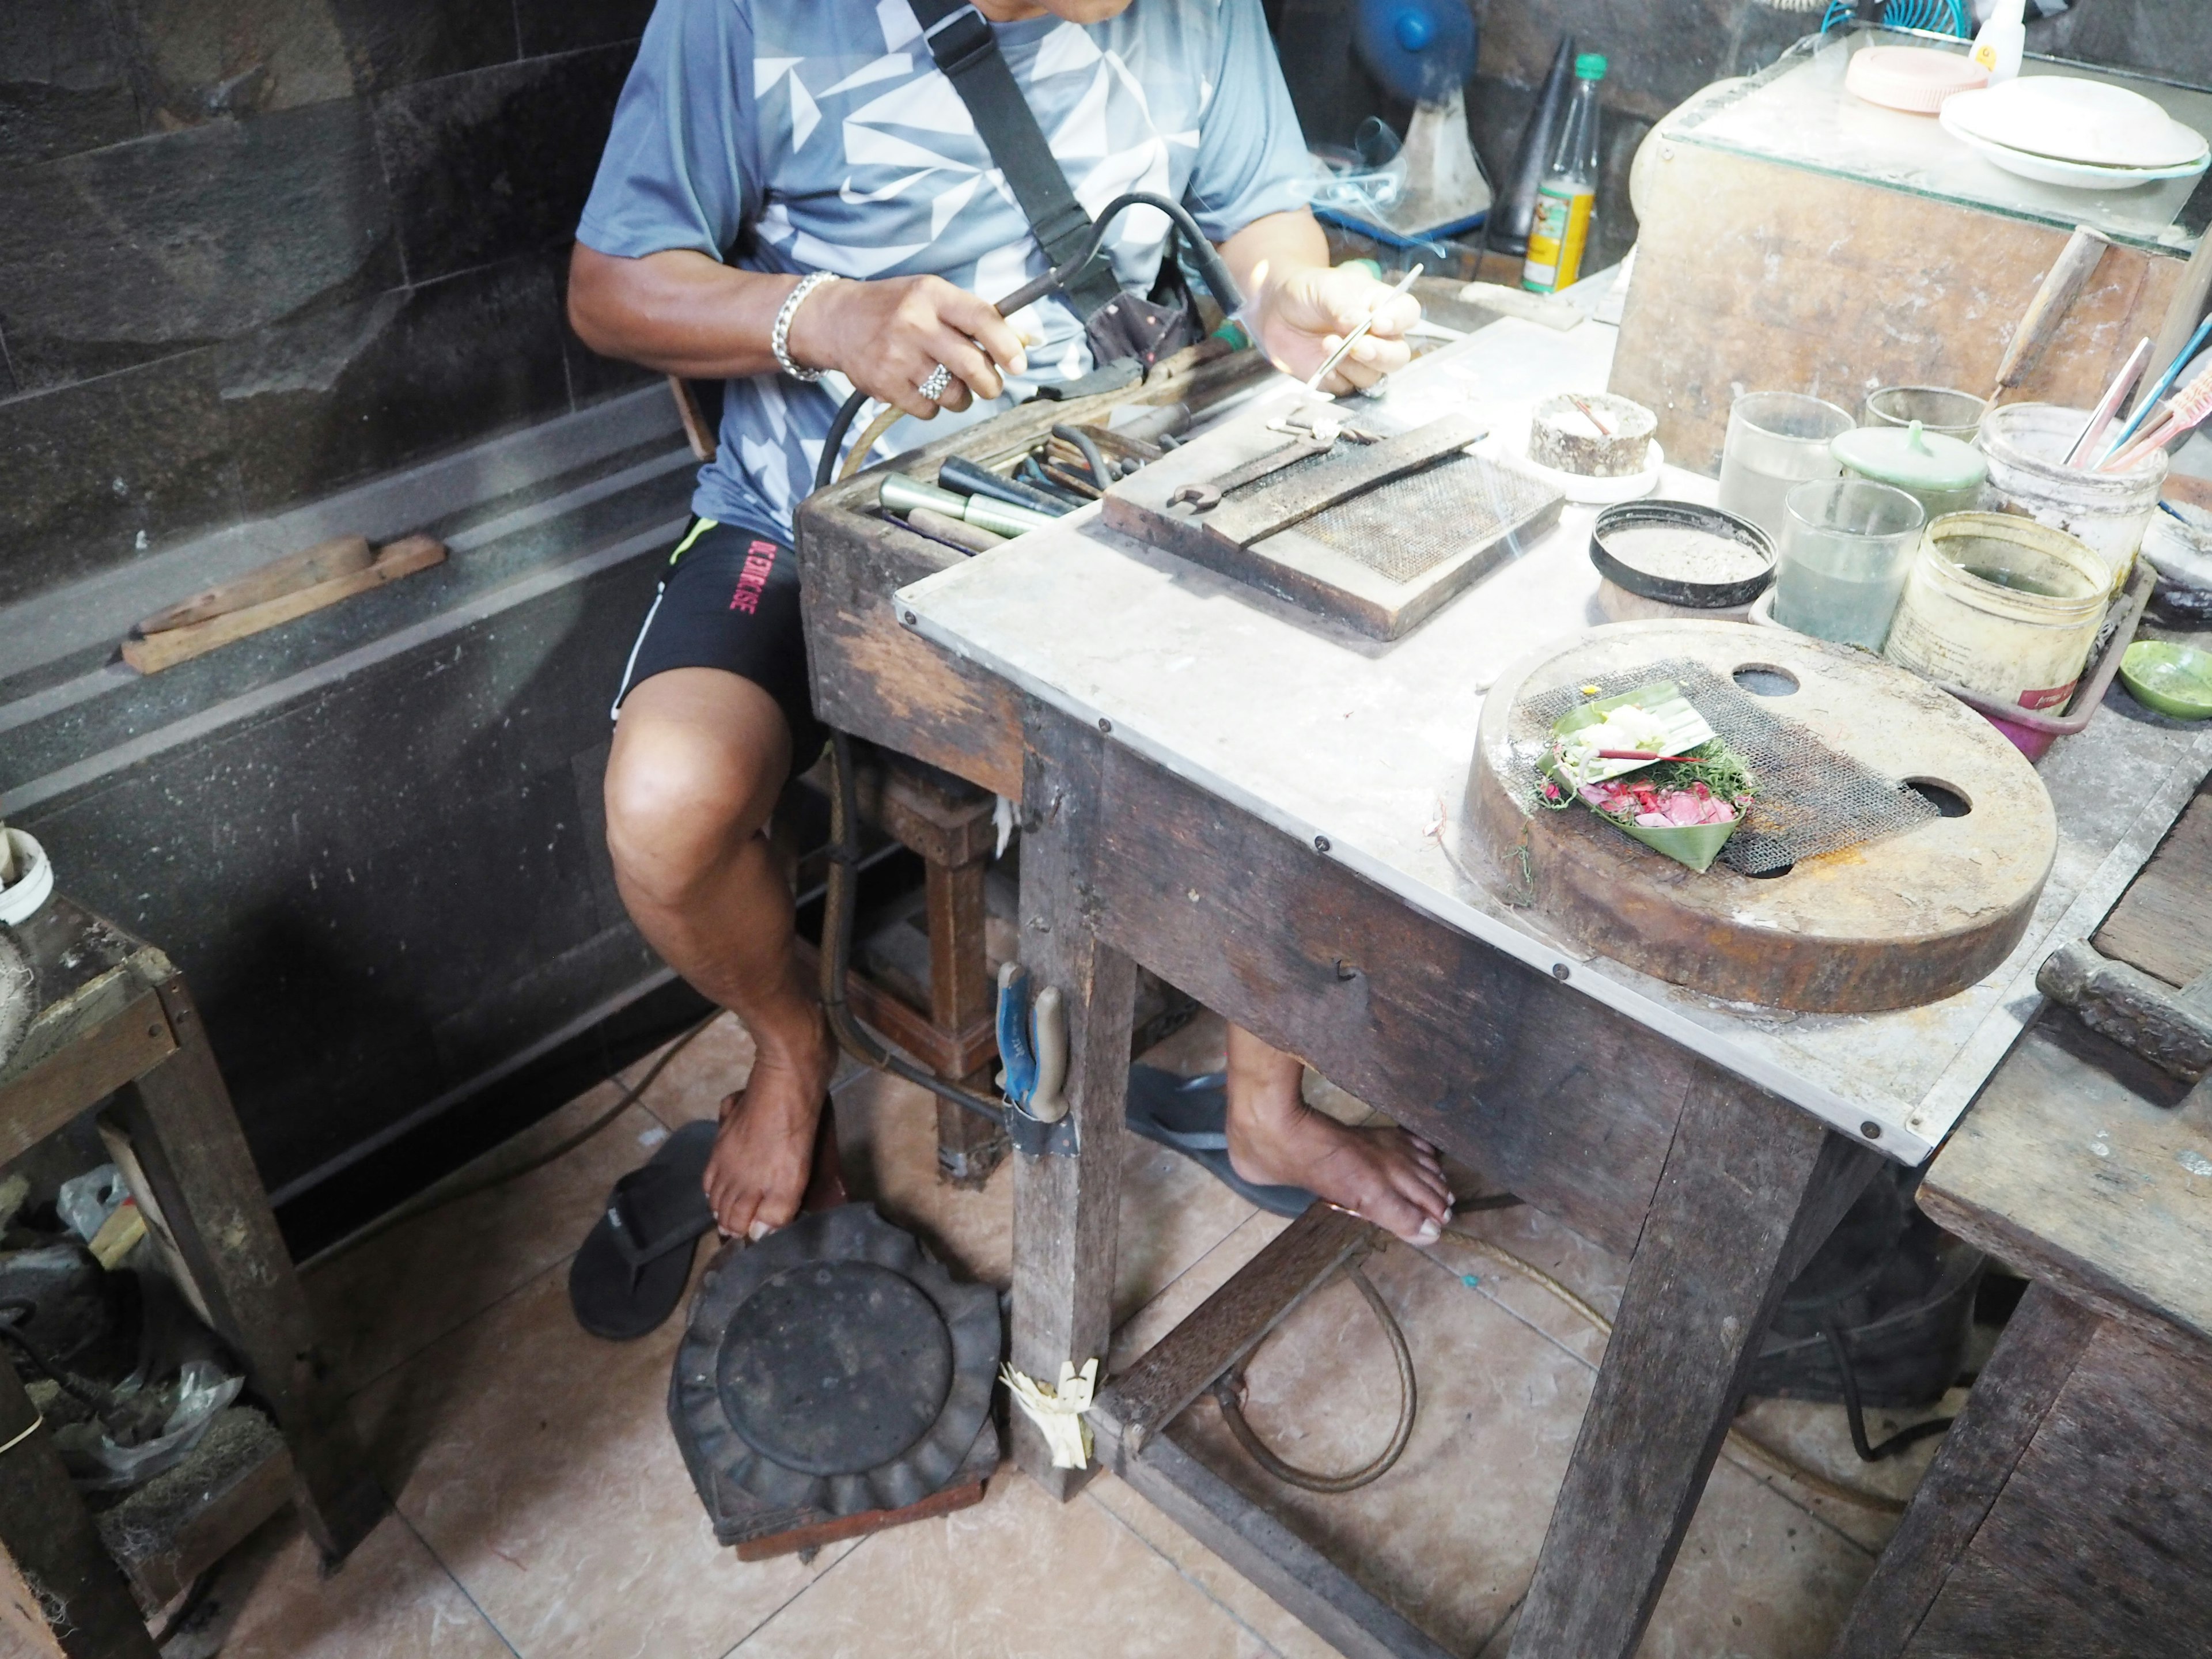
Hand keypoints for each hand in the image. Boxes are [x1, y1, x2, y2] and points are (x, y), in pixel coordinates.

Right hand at [783, 274, 1027, 418]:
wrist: (836, 321)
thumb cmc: (894, 308)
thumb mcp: (932, 296)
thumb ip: (974, 317)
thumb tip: (1024, 341)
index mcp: (932, 295)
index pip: (981, 319)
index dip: (1006, 345)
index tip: (1019, 364)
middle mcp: (915, 323)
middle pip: (972, 366)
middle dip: (990, 384)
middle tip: (990, 386)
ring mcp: (897, 356)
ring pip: (952, 393)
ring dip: (960, 397)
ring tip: (949, 384)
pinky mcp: (884, 384)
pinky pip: (928, 409)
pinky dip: (932, 407)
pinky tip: (922, 389)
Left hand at [1252, 263, 1418, 394]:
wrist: (1276, 311)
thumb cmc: (1308, 292)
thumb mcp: (1326, 289)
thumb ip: (1344, 306)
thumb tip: (1361, 323)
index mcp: (1382, 307)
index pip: (1407, 314)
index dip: (1399, 321)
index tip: (1378, 323)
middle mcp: (1379, 337)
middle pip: (1398, 355)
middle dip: (1380, 354)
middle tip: (1358, 346)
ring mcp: (1360, 361)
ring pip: (1374, 376)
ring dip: (1353, 366)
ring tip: (1327, 343)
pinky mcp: (1340, 379)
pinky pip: (1348, 388)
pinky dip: (1337, 379)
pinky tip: (1322, 366)